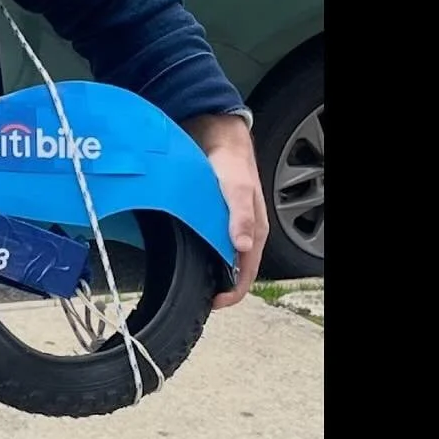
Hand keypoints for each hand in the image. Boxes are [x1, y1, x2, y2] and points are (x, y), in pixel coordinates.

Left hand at [184, 112, 267, 309]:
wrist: (217, 134)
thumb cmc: (230, 161)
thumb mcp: (235, 189)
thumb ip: (239, 217)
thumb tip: (242, 248)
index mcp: (253, 231)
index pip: (247, 275)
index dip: (231, 294)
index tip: (211, 303)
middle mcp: (242, 232)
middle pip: (233, 271)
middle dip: (218, 287)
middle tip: (194, 297)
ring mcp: (228, 226)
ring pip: (220, 258)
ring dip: (208, 271)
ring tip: (188, 281)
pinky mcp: (213, 218)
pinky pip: (209, 243)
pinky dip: (200, 254)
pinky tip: (184, 256)